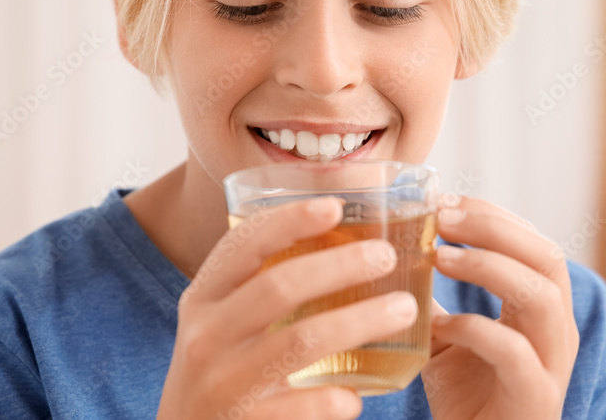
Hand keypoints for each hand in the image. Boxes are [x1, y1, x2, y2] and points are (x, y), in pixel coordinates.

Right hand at [156, 197, 419, 419]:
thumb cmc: (214, 372)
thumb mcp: (216, 325)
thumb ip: (255, 292)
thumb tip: (337, 250)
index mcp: (201, 299)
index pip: (241, 246)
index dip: (288, 221)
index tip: (334, 206)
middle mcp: (205, 335)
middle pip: (279, 287)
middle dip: (339, 265)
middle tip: (385, 256)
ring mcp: (222, 382)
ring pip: (300, 342)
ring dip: (359, 321)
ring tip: (403, 309)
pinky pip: (301, 406)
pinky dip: (335, 398)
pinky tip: (357, 396)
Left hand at [423, 195, 579, 419]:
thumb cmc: (462, 392)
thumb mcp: (443, 332)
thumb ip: (430, 294)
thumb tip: (389, 246)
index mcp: (539, 309)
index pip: (532, 243)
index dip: (491, 215)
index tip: (443, 200)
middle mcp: (555, 331)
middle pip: (547, 258)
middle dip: (493, 228)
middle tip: (441, 217)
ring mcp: (551, 365)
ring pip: (542, 297)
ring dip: (488, 266)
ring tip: (439, 256)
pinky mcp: (534, 397)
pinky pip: (514, 352)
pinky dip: (475, 328)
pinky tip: (440, 322)